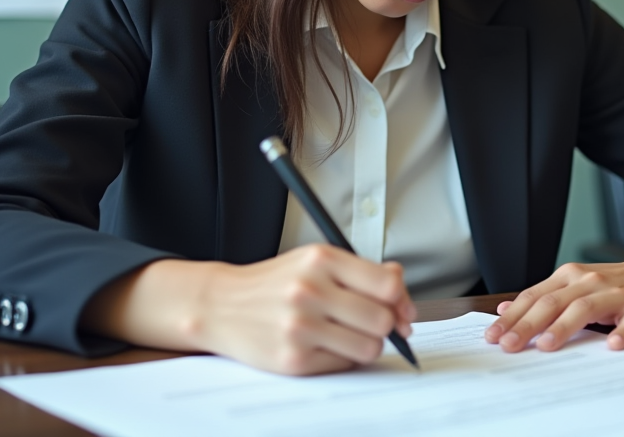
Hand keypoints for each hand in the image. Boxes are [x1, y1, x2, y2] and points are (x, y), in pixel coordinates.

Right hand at [82, 245, 415, 376]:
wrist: (221, 305)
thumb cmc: (274, 283)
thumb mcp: (315, 261)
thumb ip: (360, 270)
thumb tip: (400, 286)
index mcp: (321, 260)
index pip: (387, 284)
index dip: (402, 300)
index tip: (402, 308)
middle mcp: (310, 291)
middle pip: (382, 319)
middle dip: (385, 324)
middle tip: (372, 323)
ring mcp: (300, 327)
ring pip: (369, 347)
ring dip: (366, 344)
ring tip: (347, 334)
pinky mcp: (293, 359)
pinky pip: (344, 364)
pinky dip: (342, 357)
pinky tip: (325, 344)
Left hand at [483, 229, 623, 352]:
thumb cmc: (617, 282)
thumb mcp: (577, 285)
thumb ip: (544, 296)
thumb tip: (506, 310)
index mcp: (570, 277)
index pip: (535, 297)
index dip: (513, 317)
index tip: (493, 337)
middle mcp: (589, 282)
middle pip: (553, 302)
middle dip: (528, 325)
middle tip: (509, 346)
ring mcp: (617, 293)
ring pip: (586, 308)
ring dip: (564, 327)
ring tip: (547, 346)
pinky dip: (622, 330)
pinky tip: (613, 345)